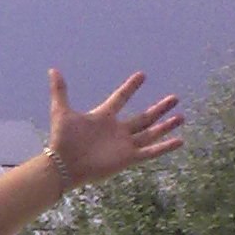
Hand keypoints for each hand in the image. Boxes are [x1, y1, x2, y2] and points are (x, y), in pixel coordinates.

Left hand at [47, 69, 182, 187]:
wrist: (63, 165)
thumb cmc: (62, 140)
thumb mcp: (61, 111)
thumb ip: (60, 90)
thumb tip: (53, 69)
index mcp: (103, 117)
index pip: (120, 98)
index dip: (130, 87)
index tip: (142, 75)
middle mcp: (116, 131)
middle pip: (143, 118)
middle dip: (159, 109)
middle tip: (175, 97)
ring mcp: (123, 145)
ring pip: (150, 133)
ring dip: (166, 126)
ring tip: (181, 116)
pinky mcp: (127, 158)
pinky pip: (150, 152)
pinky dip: (165, 147)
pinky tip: (180, 141)